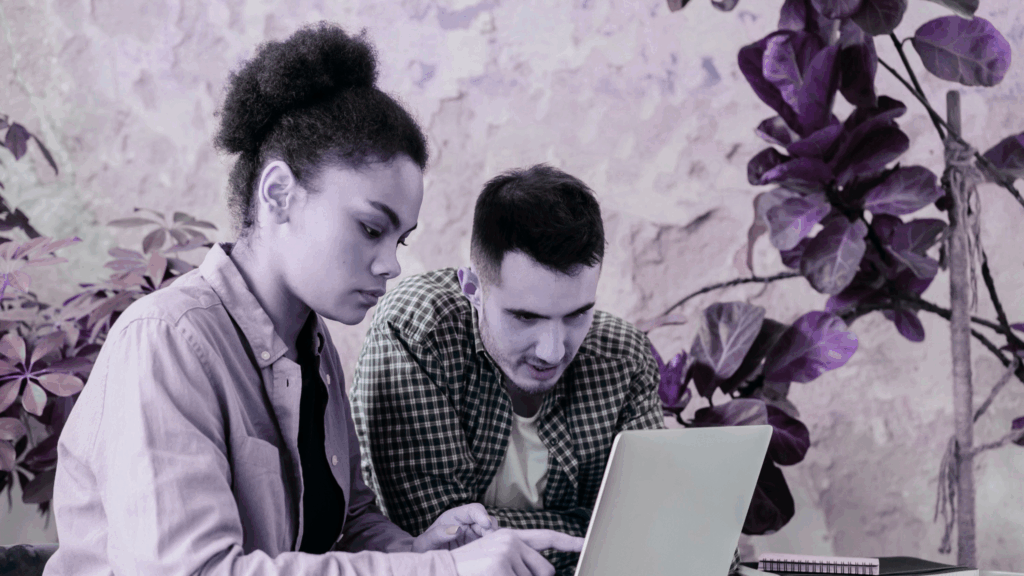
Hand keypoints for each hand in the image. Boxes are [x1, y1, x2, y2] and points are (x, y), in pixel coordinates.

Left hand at [412, 503, 497, 551]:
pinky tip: (489, 554)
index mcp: (454, 517)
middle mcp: (467, 524)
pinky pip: (489, 545)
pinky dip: (492, 548)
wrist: (426, 562)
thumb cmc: (423, 549)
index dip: (482, 515)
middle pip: (487, 521)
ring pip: (491, 533)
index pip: (473, 510)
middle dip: (491, 530)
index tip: (487, 525)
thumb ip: (437, 534)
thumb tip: (457, 529)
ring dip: (493, 539)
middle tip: (491, 542)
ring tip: (490, 550)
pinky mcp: (477, 547)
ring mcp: (473, 536)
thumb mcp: (424, 542)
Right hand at [450, 528, 583, 575]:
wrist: (443, 569)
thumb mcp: (496, 558)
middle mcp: (511, 540)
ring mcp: (506, 554)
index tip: (585, 544)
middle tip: (509, 575)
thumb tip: (547, 572)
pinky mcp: (500, 568)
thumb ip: (521, 561)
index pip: (547, 537)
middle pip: (546, 571)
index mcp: (511, 536)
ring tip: (492, 575)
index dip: (569, 542)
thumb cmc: (470, 568)